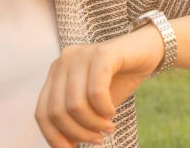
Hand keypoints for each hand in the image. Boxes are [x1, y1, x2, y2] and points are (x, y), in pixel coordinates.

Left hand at [34, 26, 164, 146]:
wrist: (147, 50)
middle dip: (78, 133)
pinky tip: (112, 112)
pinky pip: (96, 91)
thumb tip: (65, 146)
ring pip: (75, 104)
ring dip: (93, 124)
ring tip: (108, 127)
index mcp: (56, 73)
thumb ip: (76, 118)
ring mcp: (82, 55)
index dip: (54, 137)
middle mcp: (64, 61)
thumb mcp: (92, 103)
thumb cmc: (118, 79)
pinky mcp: (103, 53)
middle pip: (57, 111)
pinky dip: (103, 108)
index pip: (42, 112)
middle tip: (98, 138)